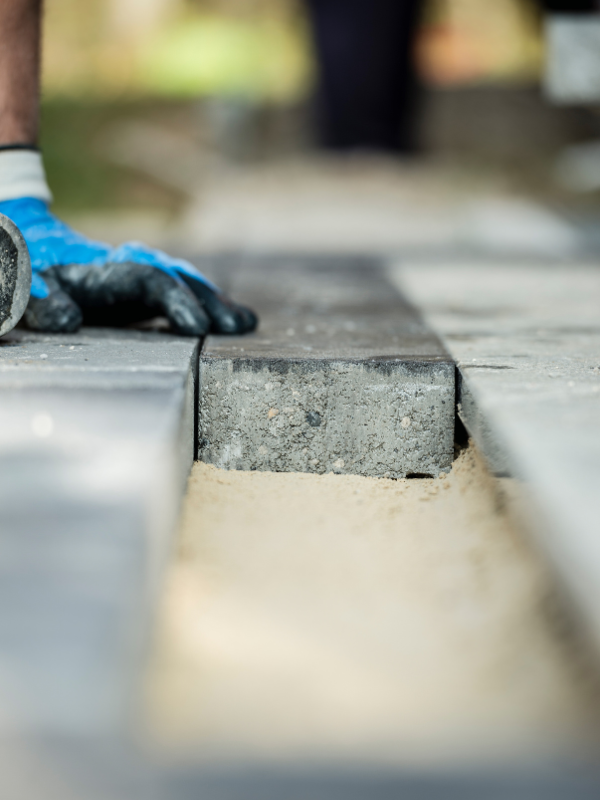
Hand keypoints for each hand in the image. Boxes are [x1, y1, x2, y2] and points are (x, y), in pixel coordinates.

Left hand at [0, 198, 256, 335]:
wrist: (27, 244)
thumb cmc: (23, 270)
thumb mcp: (22, 284)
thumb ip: (40, 300)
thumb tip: (69, 322)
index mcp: (105, 270)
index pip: (152, 281)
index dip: (177, 302)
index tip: (199, 328)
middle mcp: (129, 268)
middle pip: (179, 280)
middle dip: (210, 301)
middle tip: (239, 325)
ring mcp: (137, 277)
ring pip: (184, 283)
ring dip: (214, 301)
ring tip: (245, 322)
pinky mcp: (139, 290)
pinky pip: (179, 292)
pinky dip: (204, 302)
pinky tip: (226, 317)